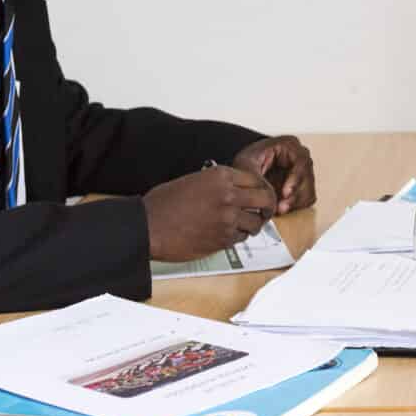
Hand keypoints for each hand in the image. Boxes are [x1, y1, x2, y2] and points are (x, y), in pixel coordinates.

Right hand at [142, 165, 277, 260]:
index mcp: (221, 176)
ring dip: (252, 224)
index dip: (260, 188)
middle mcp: (228, 195)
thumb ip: (218, 184)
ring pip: (256, 222)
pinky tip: (227, 233)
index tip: (260, 194)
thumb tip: (235, 190)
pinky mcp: (223, 239)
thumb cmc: (163, 203)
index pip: (256, 179)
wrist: (148, 226)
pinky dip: (237, 236)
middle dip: (267, 206)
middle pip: (265, 199)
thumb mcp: (193, 180)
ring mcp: (227, 218)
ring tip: (243, 224)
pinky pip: (241, 238)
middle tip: (264, 210)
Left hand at [232, 135, 316, 213]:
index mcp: (290, 145)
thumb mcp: (246, 166)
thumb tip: (269, 194)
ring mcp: (304, 173)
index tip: (285, 193)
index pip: (301, 161)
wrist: (245, 171)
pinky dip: (294, 206)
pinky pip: (305, 200)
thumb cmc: (247, 162)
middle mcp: (300, 158)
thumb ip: (257, 178)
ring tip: (277, 209)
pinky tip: (280, 207)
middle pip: (308, 178)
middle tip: (281, 207)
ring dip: (294, 203)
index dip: (295, 179)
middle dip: (294, 196)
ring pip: (308, 192)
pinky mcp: (303, 188)